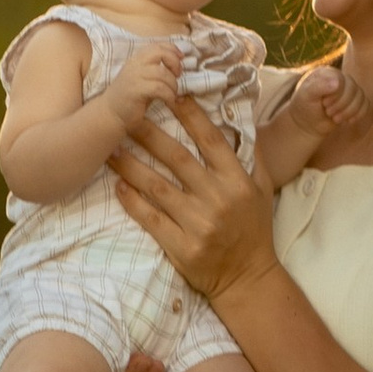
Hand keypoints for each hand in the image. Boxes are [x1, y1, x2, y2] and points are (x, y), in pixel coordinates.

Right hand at [109, 39, 182, 124]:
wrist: (110, 114)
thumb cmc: (129, 98)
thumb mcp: (143, 80)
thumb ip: (156, 71)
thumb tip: (179, 69)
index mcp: (136, 60)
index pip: (157, 45)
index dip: (172, 49)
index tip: (181, 58)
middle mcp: (135, 64)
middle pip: (160, 52)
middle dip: (174, 63)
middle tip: (178, 76)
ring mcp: (134, 76)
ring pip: (162, 73)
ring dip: (173, 85)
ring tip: (172, 95)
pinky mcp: (136, 90)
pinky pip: (159, 88)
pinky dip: (169, 96)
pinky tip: (169, 102)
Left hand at [112, 89, 279, 306]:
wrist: (248, 279)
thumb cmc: (254, 230)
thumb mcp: (262, 190)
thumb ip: (250, 156)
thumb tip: (237, 119)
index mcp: (238, 181)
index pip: (211, 140)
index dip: (190, 114)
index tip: (170, 93)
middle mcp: (218, 199)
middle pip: (177, 158)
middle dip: (148, 133)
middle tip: (126, 112)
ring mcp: (198, 224)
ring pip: (157, 187)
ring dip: (131, 165)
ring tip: (109, 147)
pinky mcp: (181, 247)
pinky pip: (150, 219)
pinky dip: (132, 201)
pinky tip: (117, 186)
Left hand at [297, 58, 371, 136]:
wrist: (307, 123)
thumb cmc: (304, 107)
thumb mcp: (306, 96)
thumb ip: (319, 86)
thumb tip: (337, 82)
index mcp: (328, 73)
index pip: (342, 81)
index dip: (336, 96)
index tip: (324, 104)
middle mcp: (341, 78)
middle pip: (353, 90)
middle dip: (341, 106)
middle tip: (328, 112)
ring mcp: (349, 89)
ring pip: (361, 98)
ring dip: (348, 112)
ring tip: (335, 118)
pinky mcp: (355, 100)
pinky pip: (366, 105)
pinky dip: (357, 115)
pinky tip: (346, 121)